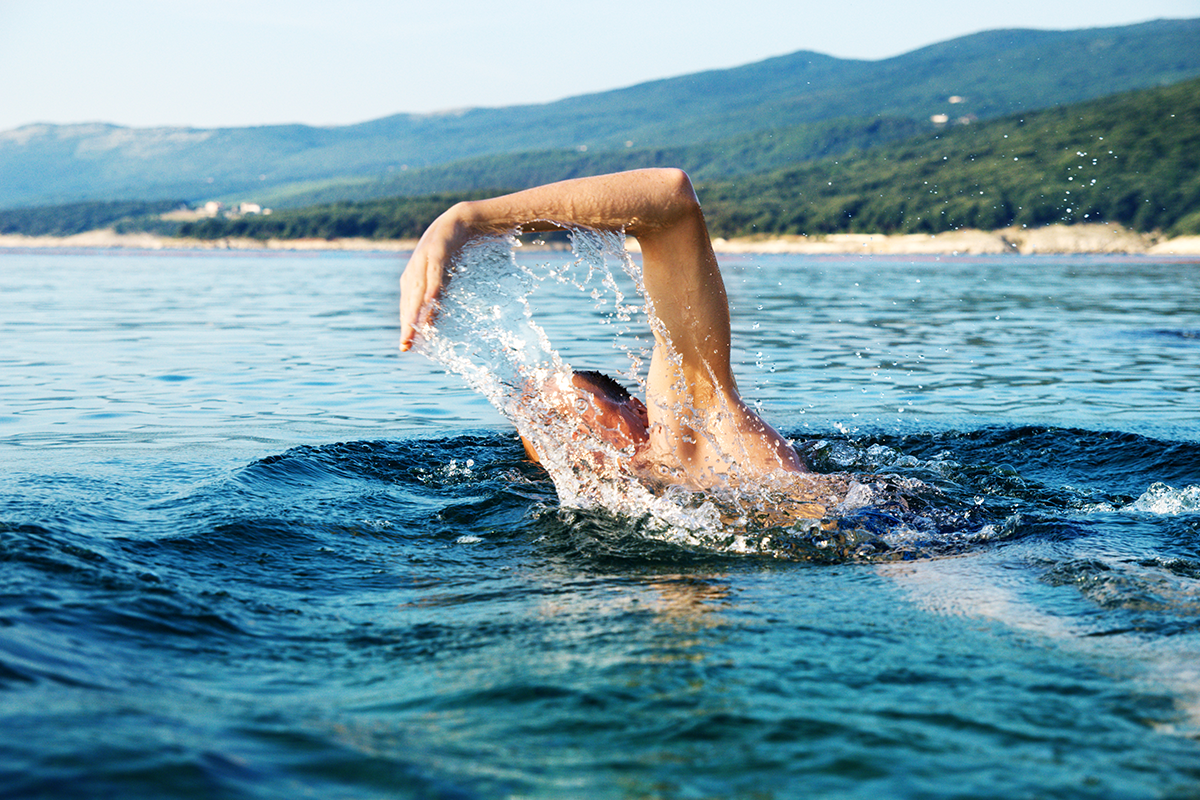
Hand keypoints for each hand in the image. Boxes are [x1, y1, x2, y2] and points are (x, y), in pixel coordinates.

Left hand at [398, 204, 473, 350]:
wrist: (464, 219)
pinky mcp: (438, 249)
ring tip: (414, 329)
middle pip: (409, 301)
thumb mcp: (445, 275)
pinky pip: (435, 270)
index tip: (406, 347)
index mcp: (413, 277)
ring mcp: (424, 258)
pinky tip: (431, 300)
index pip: (407, 306)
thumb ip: (438, 295)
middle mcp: (414, 269)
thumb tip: (434, 319)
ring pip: (419, 288)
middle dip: (407, 323)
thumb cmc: (454, 250)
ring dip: (416, 309)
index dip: (406, 326)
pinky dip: (432, 285)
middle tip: (406, 345)